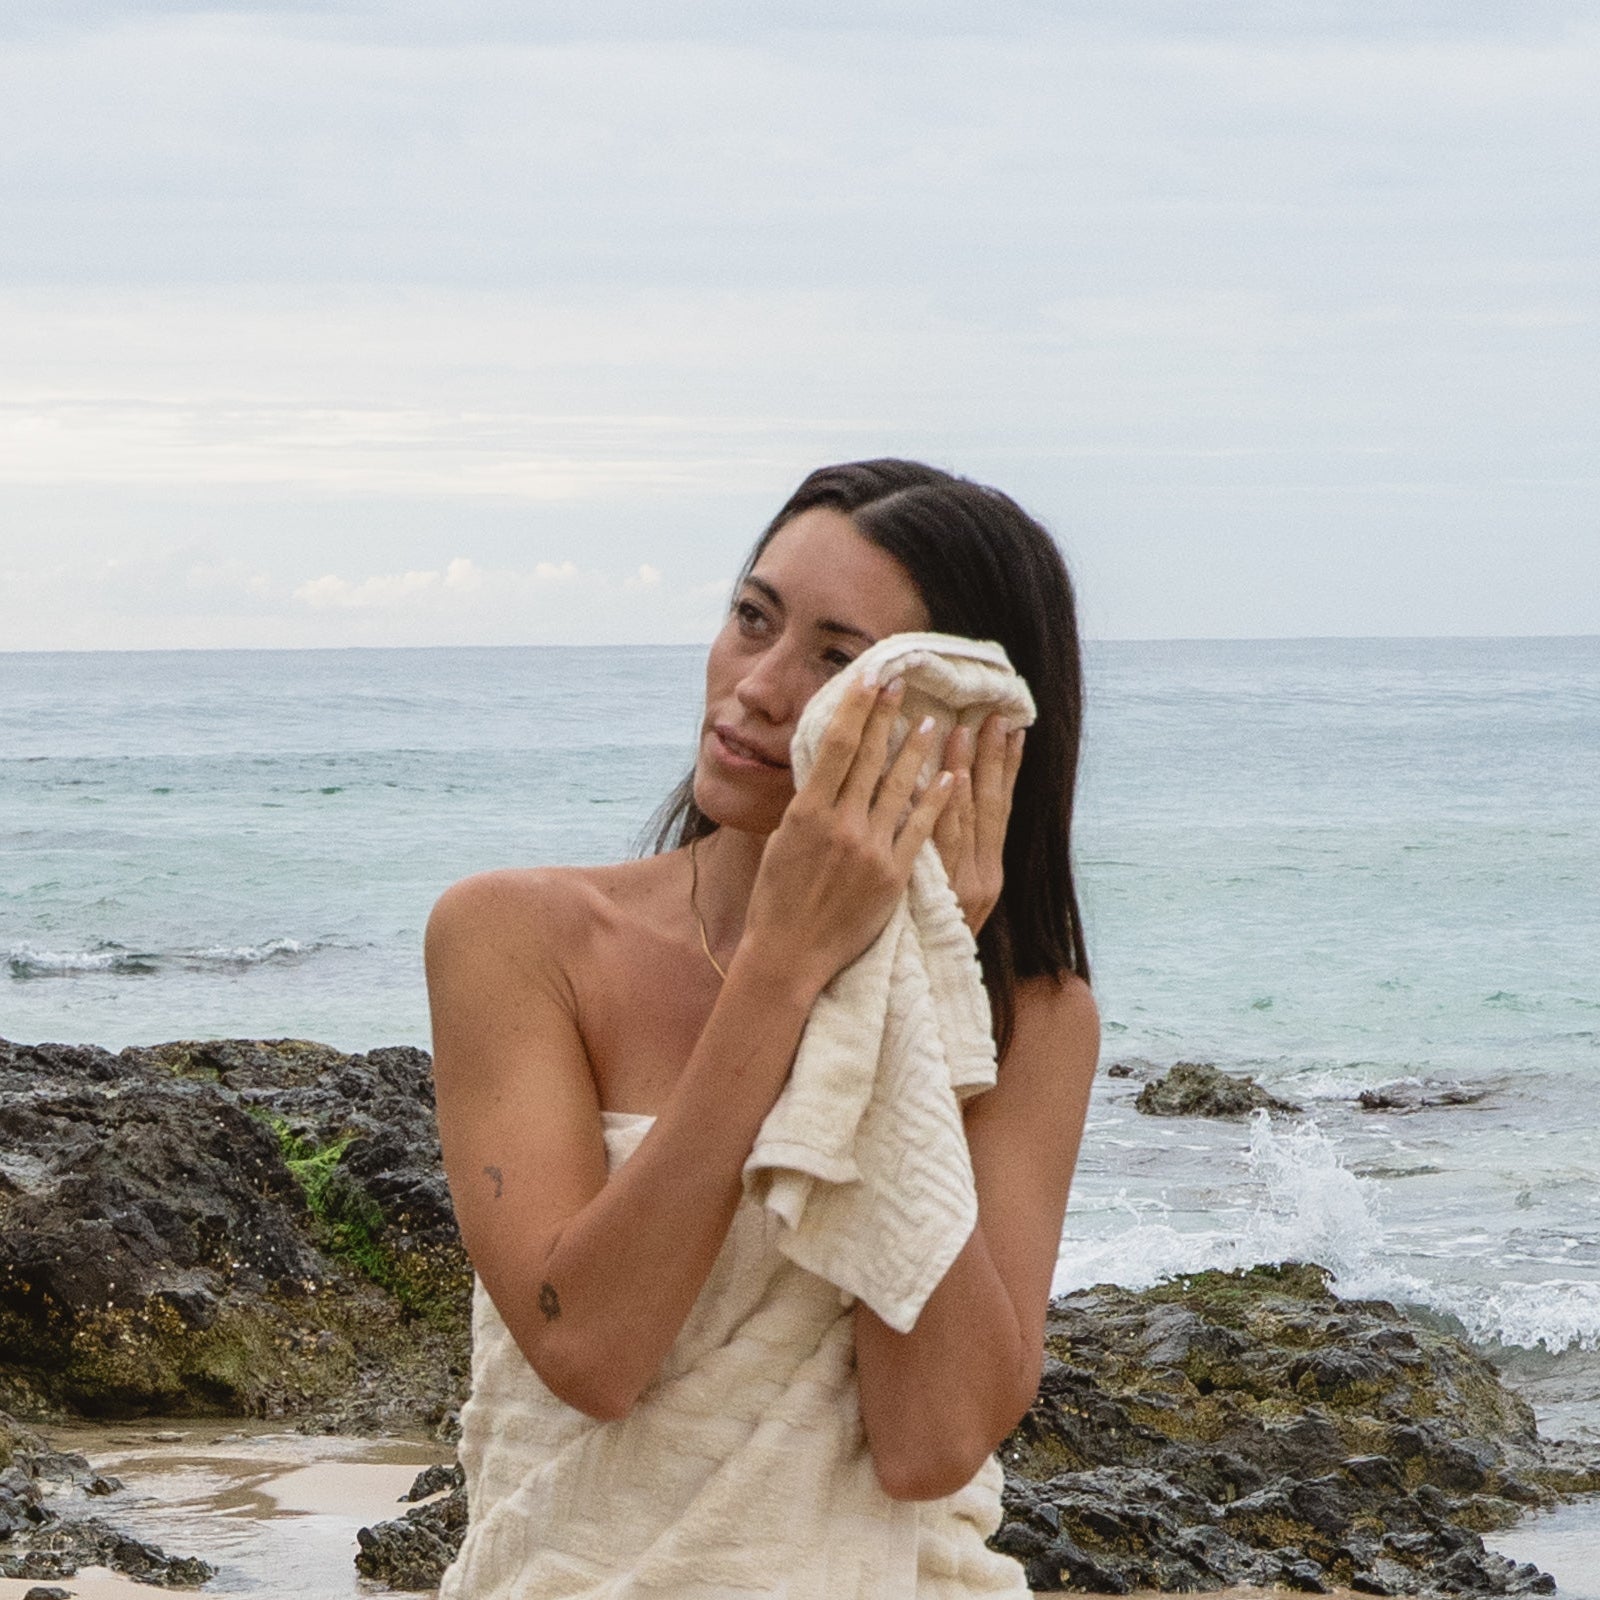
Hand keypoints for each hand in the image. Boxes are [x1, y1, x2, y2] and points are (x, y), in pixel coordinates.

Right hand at [742, 677, 955, 992]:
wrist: (789, 954)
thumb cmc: (776, 898)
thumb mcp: (782, 840)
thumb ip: (808, 804)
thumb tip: (828, 767)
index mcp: (806, 813)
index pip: (837, 746)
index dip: (856, 707)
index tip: (869, 677)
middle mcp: (840, 826)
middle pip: (870, 758)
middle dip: (887, 715)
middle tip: (903, 683)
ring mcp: (870, 851)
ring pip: (900, 788)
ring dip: (916, 751)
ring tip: (933, 722)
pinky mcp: (893, 876)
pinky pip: (921, 830)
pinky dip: (936, 801)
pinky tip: (951, 776)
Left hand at [932, 714, 1024, 934]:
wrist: (911, 990)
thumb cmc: (920, 943)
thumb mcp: (947, 903)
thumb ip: (950, 860)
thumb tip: (946, 809)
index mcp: (988, 877)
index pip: (999, 809)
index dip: (1007, 769)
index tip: (1013, 729)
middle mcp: (981, 878)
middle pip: (989, 804)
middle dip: (993, 757)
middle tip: (995, 714)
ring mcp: (956, 884)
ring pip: (962, 815)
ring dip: (965, 768)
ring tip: (964, 727)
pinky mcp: (928, 890)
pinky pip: (935, 839)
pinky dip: (941, 805)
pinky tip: (943, 774)